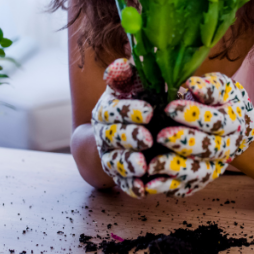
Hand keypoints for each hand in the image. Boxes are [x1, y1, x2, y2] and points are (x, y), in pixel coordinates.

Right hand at [90, 59, 152, 197]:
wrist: (131, 134)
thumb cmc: (141, 102)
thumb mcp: (135, 85)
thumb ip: (128, 74)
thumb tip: (122, 64)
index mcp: (106, 111)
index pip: (112, 111)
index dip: (128, 111)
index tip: (148, 111)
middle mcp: (104, 135)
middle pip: (112, 137)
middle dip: (129, 138)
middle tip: (148, 138)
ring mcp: (110, 157)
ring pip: (114, 162)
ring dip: (127, 164)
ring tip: (143, 164)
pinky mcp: (120, 177)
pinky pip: (123, 184)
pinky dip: (132, 187)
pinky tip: (144, 189)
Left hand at [145, 73, 253, 196]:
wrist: (233, 126)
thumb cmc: (220, 101)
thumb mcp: (219, 86)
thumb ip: (209, 87)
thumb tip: (193, 86)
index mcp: (232, 122)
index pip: (215, 121)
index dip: (193, 115)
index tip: (169, 107)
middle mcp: (227, 148)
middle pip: (209, 149)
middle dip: (184, 143)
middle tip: (160, 136)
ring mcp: (215, 166)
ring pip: (199, 173)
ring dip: (176, 170)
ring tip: (153, 165)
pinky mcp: (200, 180)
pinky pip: (187, 188)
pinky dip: (170, 188)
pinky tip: (151, 185)